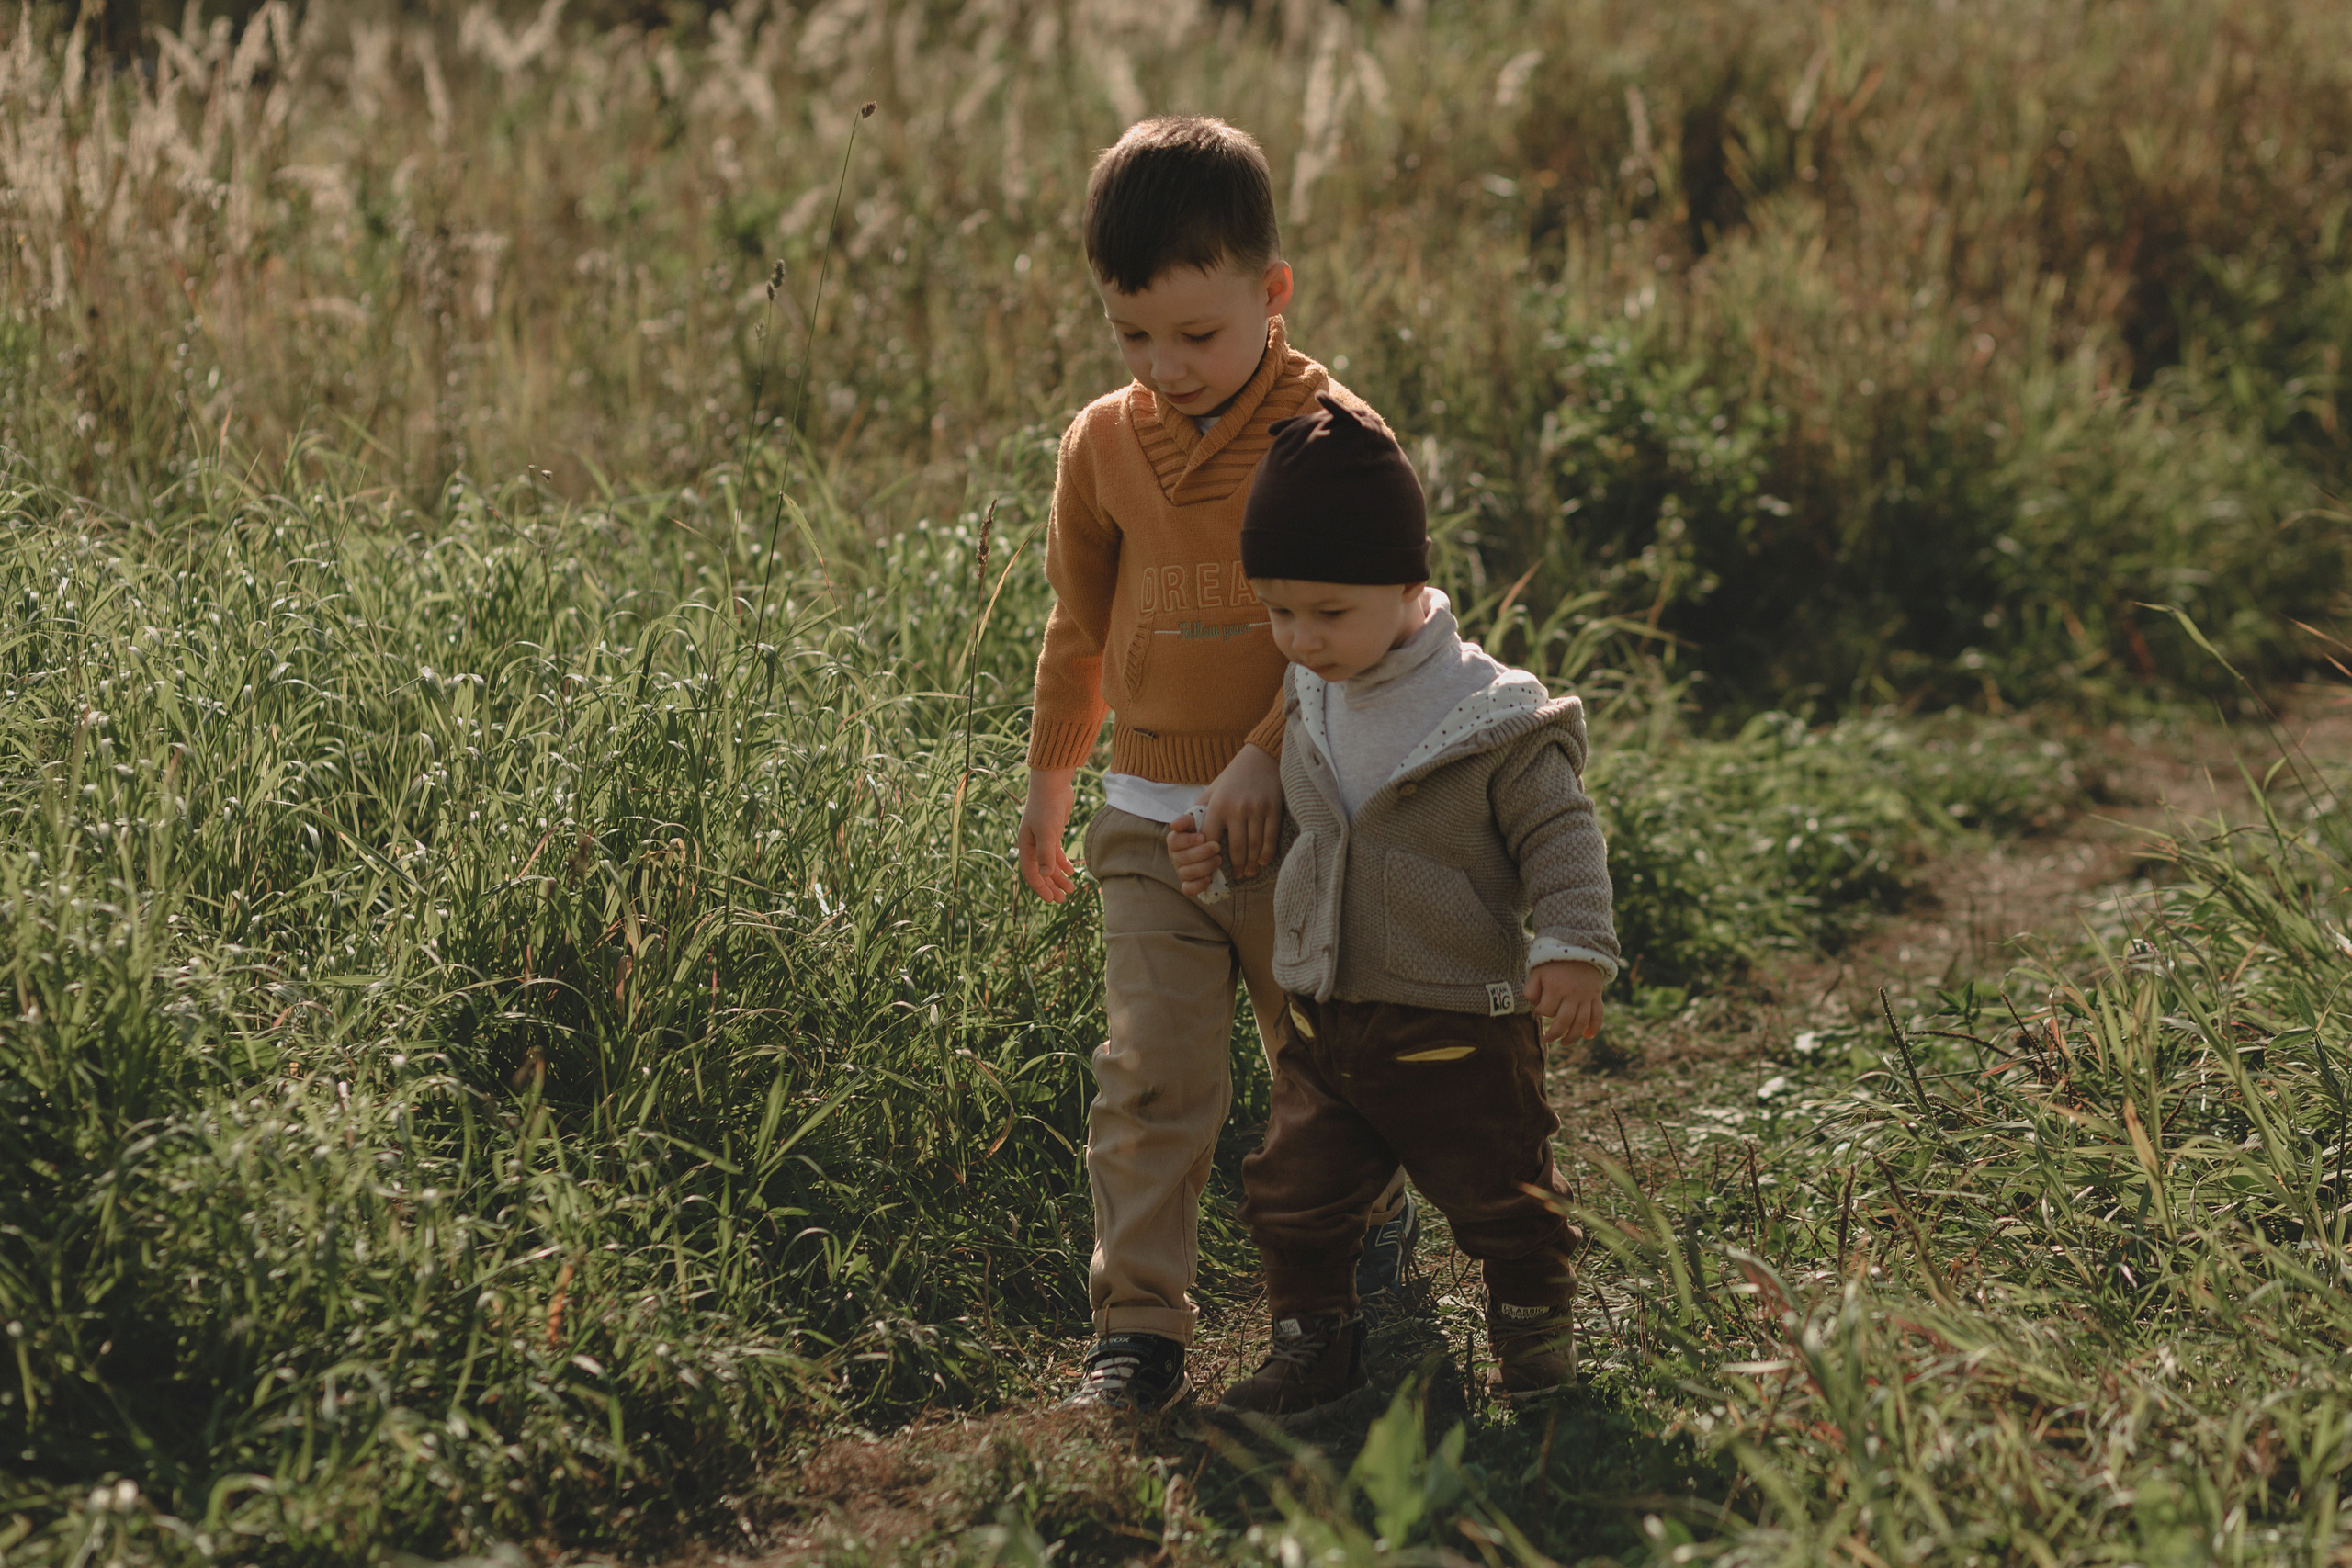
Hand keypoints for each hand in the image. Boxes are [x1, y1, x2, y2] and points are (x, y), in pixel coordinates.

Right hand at [1016, 767, 1078, 901]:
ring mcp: (1043, 839)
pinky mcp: (1054, 832)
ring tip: (1071, 888)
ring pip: (1050, 863)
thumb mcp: (1047, 832)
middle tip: (1063, 900)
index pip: (1031, 873)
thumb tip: (1045, 875)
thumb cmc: (1046, 807)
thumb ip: (1046, 854)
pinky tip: (1072, 871)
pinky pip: (1057, 853)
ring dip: (1059, 876)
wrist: (1053, 785)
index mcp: (1026, 846)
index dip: (1040, 888)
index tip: (1052, 900)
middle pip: (1041, 871)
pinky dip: (1063, 863)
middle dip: (1051, 886)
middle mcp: (1032, 844)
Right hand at [1165, 812, 1224, 897]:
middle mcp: (1175, 856)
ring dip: (1204, 867)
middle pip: (1182, 858)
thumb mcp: (1200, 819)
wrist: (1219, 840)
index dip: (1187, 840)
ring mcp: (1181, 871)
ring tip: (1219, 860)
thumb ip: (1187, 820)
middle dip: (1201, 853)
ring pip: (1186, 873)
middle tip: (1217, 847)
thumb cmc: (1208, 827)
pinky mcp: (1189, 884)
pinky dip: (1198, 885)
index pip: (1174, 841)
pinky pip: (1188, 889)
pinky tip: (1210, 878)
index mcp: (1175, 840)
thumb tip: (1174, 825)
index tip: (1203, 837)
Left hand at [1197, 744, 1281, 881]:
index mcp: (1217, 805)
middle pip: (1236, 847)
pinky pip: (1270, 838)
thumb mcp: (1210, 792)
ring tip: (1249, 872)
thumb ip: (1196, 814)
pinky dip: (1267, 854)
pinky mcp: (1273, 809)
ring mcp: (1257, 809)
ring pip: (1254, 846)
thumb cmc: (1231, 779)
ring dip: (1252, 863)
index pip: (1211, 839)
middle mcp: (1237, 808)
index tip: (1213, 867)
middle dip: (1236, 866)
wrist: (1260, 758)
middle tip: (1238, 876)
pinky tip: (1262, 862)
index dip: (1210, 856)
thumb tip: (1177, 829)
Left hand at [1526, 959, 1606, 1044]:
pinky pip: (1598, 1015)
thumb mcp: (1537, 972)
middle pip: (1564, 1021)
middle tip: (1547, 1039)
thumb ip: (1531, 990)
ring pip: (1582, 1022)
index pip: (1547, 1010)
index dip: (1541, 1012)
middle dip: (1555, 1033)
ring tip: (1564, 1044)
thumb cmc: (1554, 962)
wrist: (1579, 947)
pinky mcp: (1597, 996)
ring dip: (1573, 1036)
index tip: (1538, 1009)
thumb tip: (1536, 1009)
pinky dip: (1594, 1028)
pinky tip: (1587, 1036)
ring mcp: (1586, 996)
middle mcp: (1572, 994)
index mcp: (1556, 987)